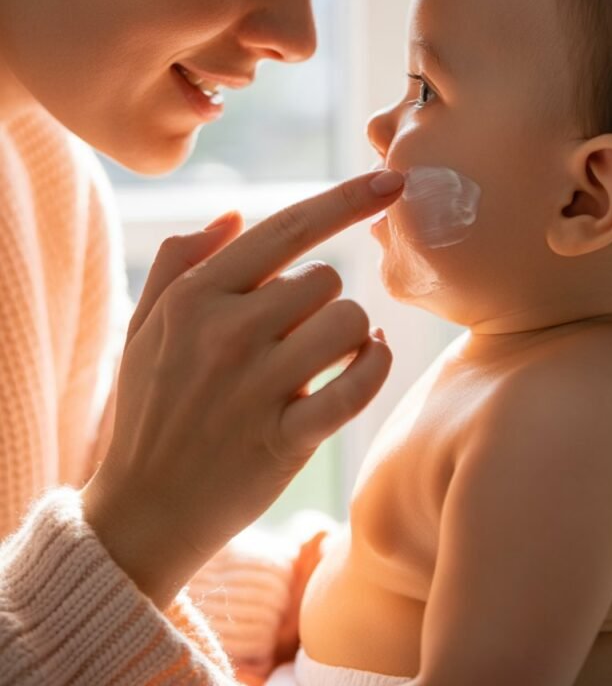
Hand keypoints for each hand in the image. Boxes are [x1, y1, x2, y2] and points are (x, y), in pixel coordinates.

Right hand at [81, 169, 402, 608]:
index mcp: (195, 296)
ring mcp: (256, 387)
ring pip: (348, 323)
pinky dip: (374, 366)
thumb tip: (233, 212)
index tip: (390, 180)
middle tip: (298, 329)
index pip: (286, 228)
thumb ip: (180, 259)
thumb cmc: (150, 406)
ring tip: (329, 352)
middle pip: (325, 279)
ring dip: (351, 333)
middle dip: (324, 298)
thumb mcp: (144, 324)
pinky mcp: (284, 438)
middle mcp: (226, 333)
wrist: (143, 510)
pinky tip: (368, 359)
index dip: (346, 199)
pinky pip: (357, 385)